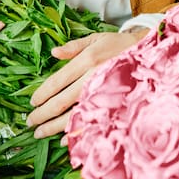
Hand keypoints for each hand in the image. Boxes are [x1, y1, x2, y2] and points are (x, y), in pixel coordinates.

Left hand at [27, 29, 148, 138]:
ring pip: (74, 114)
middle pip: (62, 100)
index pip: (58, 80)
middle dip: (43, 113)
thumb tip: (53, 53)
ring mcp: (103, 94)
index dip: (43, 93)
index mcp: (87, 60)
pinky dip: (76, 132)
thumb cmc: (118, 45)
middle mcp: (93, 78)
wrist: (148, 53)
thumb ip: (74, 46)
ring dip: (54, 126)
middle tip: (30, 122)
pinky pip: (92, 122)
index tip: (32, 103)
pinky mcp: (112, 105)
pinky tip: (64, 139)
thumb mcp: (96, 38)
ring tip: (40, 132)